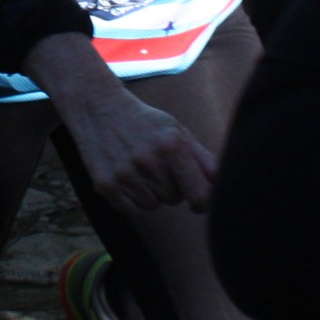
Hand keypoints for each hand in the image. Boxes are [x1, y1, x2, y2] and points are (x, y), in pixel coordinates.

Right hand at [28, 33, 217, 213]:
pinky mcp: (105, 185)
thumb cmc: (144, 121)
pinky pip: (132, 211)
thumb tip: (221, 184)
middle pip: (174, 199)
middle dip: (171, 187)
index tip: (199, 202)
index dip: (203, 202)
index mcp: (171, 145)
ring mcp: (124, 174)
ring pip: (153, 206)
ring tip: (140, 169)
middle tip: (157, 167)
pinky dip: (132, 201)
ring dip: (151, 193)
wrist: (98, 107)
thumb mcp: (176, 130)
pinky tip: (127, 178)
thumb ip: (201, 158)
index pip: (198, 193)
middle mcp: (148, 160)